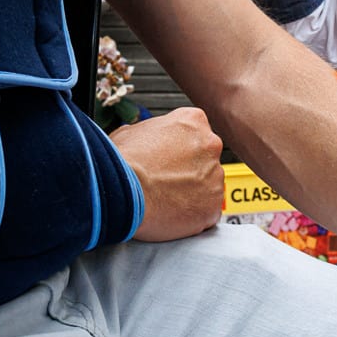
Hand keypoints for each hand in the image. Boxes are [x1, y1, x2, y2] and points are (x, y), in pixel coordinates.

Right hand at [111, 107, 224, 240]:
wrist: (121, 191)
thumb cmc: (122, 162)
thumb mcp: (129, 132)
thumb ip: (147, 133)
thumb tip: (141, 139)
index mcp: (193, 121)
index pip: (195, 133)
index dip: (178, 149)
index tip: (167, 160)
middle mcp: (210, 144)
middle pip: (204, 159)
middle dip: (188, 171)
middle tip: (165, 181)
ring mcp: (215, 176)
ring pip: (207, 186)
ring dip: (191, 193)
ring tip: (164, 199)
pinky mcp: (213, 206)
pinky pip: (206, 211)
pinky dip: (192, 215)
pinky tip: (171, 214)